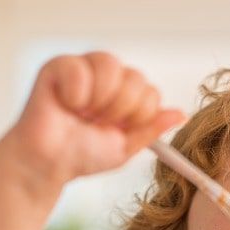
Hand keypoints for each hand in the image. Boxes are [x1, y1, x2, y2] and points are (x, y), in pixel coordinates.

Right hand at [7, 51, 185, 183]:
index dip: (138, 115)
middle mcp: (107, 77)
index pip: (151, 91)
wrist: (49, 165)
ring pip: (111, 65)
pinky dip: (75, 94)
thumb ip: (151, 128)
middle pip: (136, 77)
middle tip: (97, 123)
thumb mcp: (126, 146)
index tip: (118, 129)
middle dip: (121, 110)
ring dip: (100, 100)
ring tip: (84, 114)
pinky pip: (79, 68)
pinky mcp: (59, 66)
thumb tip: (181, 114)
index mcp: (125, 94)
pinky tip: (66, 105)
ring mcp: (84, 68)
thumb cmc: (82, 155)